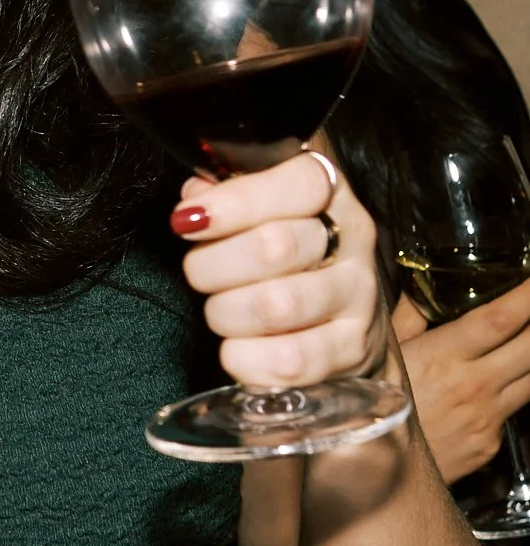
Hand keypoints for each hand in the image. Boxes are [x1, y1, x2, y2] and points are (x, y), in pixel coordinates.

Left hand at [172, 152, 384, 389]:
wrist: (345, 326)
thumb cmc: (289, 259)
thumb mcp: (265, 215)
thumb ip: (228, 197)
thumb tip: (194, 198)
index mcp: (332, 196)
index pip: (301, 183)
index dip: (237, 201)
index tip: (189, 219)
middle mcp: (353, 244)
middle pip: (275, 247)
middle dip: (213, 265)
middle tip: (198, 274)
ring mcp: (357, 300)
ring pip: (276, 306)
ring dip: (226, 313)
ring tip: (221, 312)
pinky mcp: (350, 353)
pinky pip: (285, 361)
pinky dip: (243, 358)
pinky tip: (238, 348)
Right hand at [391, 283, 529, 483]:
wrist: (371, 475)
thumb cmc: (370, 411)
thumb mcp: (384, 355)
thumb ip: (407, 318)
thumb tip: (420, 288)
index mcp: (446, 357)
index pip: (502, 317)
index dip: (527, 294)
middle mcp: (474, 387)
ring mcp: (487, 417)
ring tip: (525, 341)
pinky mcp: (491, 443)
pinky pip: (513, 409)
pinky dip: (513, 390)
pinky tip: (499, 381)